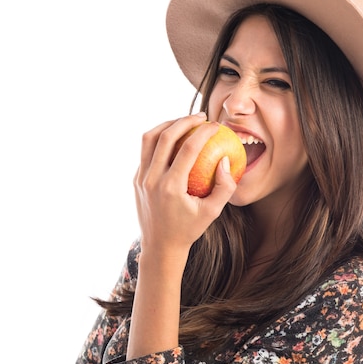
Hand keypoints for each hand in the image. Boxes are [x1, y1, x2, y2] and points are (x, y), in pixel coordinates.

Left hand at [133, 113, 237, 257]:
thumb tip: (225, 161)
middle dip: (185, 120)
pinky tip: (175, 139)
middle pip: (166, 136)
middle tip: (201, 117)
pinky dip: (160, 140)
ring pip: (150, 139)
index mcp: (170, 187)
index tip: (216, 126)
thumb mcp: (212, 212)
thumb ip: (225, 187)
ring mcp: (141, 178)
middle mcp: (152, 180)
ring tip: (185, 122)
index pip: (189, 149)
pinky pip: (146, 151)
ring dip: (168, 125)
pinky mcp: (137, 179)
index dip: (204, 132)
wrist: (160, 246)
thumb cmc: (189, 230)